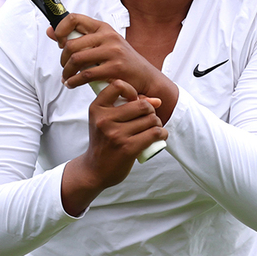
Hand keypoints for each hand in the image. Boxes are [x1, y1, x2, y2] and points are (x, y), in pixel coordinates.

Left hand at [47, 13, 165, 97]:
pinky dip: (74, 82)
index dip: (61, 29)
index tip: (59, 42)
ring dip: (67, 72)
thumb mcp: (104, 45)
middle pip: (71, 44)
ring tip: (67, 79)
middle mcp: (108, 37)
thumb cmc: (122, 61)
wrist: (145, 77)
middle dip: (63, 59)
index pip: (74, 18)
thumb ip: (79, 38)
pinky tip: (73, 84)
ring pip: (76, 59)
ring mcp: (113, 52)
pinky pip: (85, 75)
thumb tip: (51, 30)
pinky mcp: (115, 68)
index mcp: (104, 28)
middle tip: (65, 68)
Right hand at [61, 79, 168, 215]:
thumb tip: (157, 100)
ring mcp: (116, 134)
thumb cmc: (104, 141)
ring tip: (153, 129)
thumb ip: (128, 106)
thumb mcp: (106, 120)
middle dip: (151, 111)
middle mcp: (104, 120)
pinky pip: (155, 133)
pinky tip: (159, 136)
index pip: (118, 85)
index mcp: (97, 108)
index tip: (134, 101)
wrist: (95, 170)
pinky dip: (162, 134)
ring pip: (151, 119)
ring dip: (157, 124)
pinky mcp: (128, 148)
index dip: (132, 91)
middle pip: (142, 105)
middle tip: (148, 119)